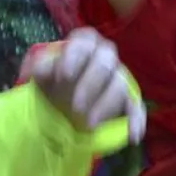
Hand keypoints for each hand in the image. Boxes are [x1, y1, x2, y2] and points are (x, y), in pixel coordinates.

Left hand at [29, 28, 145, 143]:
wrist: (61, 100)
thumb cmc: (53, 81)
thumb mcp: (42, 74)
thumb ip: (42, 68)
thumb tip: (39, 71)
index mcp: (84, 45)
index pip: (84, 40)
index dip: (74, 55)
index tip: (63, 75)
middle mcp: (104, 57)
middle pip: (105, 63)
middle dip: (90, 84)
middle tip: (76, 106)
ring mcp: (118, 77)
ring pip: (120, 85)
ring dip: (105, 106)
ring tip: (88, 125)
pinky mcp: (128, 98)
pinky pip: (137, 107)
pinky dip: (136, 120)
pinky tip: (133, 135)